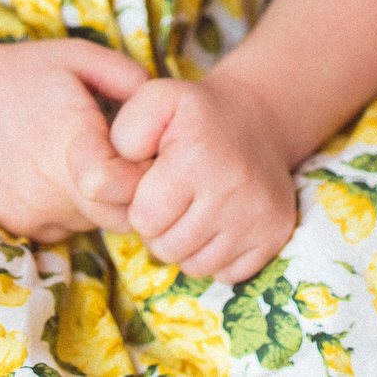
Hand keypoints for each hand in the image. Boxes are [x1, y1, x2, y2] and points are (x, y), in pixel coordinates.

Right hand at [0, 38, 151, 244]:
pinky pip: (65, 227)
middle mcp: (52, 189)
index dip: (147, 172)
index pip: (134, 187)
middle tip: (121, 157)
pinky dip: (70, 207)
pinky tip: (54, 173)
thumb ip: (129, 77)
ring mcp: (33, 213)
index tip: (141, 150)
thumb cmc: (22, 72)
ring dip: (100, 201)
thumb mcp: (79, 56)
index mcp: (73, 144)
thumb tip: (166, 108)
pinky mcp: (19, 225)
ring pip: (94, 223)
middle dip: (131, 192)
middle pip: (120, 216)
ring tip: (82, 159)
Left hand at [97, 73, 298, 283]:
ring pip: (195, 266)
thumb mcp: (153, 103)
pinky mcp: (275, 236)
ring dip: (185, 244)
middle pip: (166, 248)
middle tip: (173, 197)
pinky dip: (216, 256)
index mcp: (196, 155)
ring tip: (193, 209)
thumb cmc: (193, 116)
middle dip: (160, 228)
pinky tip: (218, 222)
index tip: (153, 182)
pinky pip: (226, 274)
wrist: (255, 120)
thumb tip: (101, 185)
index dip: (141, 204)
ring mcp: (258, 217)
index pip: (143, 218)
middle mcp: (233, 188)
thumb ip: (121, 137)